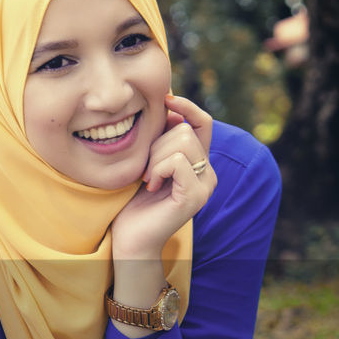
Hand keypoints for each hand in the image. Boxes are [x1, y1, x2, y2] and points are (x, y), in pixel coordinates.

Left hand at [110, 94, 216, 259]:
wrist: (129, 238)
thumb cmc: (132, 201)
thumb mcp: (146, 162)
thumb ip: (160, 139)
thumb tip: (169, 106)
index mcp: (199, 162)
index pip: (203, 122)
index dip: (186, 107)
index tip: (165, 100)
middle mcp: (209, 173)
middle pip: (185, 131)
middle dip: (156, 144)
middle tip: (145, 170)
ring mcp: (205, 185)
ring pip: (181, 142)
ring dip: (154, 158)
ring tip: (147, 179)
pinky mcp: (195, 196)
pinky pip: (176, 162)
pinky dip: (157, 169)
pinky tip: (150, 186)